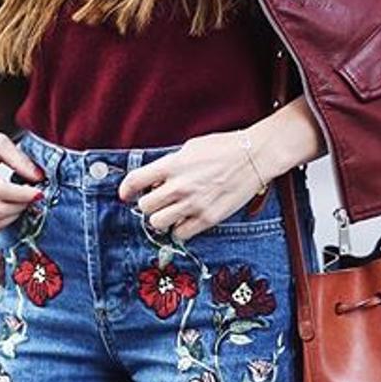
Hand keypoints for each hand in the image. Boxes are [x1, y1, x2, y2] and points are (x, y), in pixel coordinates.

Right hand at [0, 115, 45, 232]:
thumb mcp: (0, 143)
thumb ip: (20, 160)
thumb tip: (39, 177)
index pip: (0, 190)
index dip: (23, 195)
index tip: (39, 192)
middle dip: (23, 205)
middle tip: (34, 195)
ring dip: (15, 215)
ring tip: (23, 200)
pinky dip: (6, 219)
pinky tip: (13, 205)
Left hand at [117, 129, 267, 241]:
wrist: (255, 157)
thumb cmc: (224, 148)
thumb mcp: (190, 148)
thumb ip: (170, 164)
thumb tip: (155, 180)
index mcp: (173, 165)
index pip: (135, 180)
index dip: (125, 190)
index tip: (125, 195)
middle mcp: (180, 186)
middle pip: (145, 206)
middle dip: (148, 204)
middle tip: (157, 201)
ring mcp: (194, 204)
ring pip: (158, 223)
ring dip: (161, 219)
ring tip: (171, 212)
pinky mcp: (208, 218)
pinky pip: (180, 234)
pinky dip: (180, 229)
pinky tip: (186, 220)